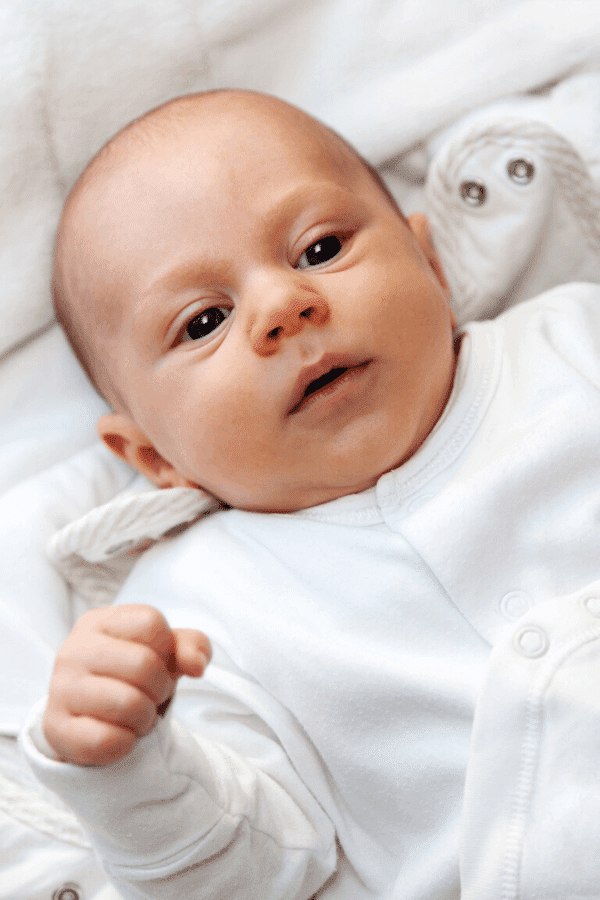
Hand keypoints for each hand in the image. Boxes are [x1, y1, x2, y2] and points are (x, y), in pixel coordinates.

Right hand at [42, 604, 210, 765]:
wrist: (88, 719)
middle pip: (144, 663)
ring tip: (134, 716)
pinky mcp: (56, 729)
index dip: (167, 649)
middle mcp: (73, 650)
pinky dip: (126, 744)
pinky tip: (117, 734)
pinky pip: (109, 741)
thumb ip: (191, 646)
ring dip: (145, 718)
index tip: (156, 664)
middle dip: (160, 688)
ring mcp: (60, 689)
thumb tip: (195, 665)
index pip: (152, 622)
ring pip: (130, 704)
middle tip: (149, 696)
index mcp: (98, 622)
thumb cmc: (132, 676)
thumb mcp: (165, 652)